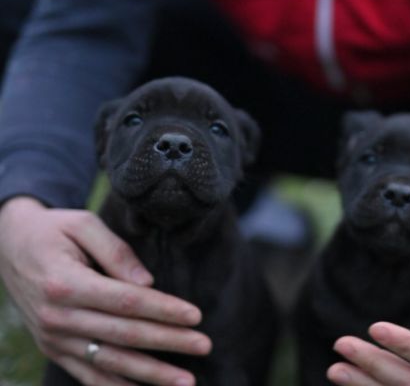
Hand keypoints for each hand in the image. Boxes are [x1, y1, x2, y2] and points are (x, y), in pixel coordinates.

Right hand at [0, 197, 211, 385]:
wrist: (8, 245)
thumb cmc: (53, 230)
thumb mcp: (83, 225)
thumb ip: (117, 252)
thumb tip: (149, 284)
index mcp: (65, 283)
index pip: (126, 302)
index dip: (164, 310)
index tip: (196, 316)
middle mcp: (57, 317)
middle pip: (125, 335)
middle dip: (169, 342)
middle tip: (205, 345)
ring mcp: (53, 338)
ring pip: (110, 362)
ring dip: (151, 375)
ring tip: (186, 381)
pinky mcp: (53, 349)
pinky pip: (88, 375)